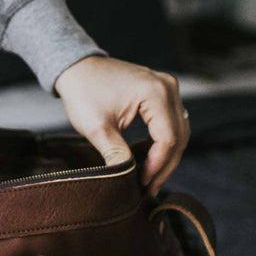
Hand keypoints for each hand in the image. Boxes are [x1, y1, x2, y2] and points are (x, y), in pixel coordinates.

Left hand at [53, 55, 188, 195]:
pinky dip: (161, 142)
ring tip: (148, 177)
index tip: (143, 183)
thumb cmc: (83, 92)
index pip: (168, 139)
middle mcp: (168, 87)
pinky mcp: (161, 91)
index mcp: (156, 93)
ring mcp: (167, 87)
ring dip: (165, 156)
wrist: (76, 67)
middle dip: (164, 166)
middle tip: (148, 188)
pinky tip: (147, 158)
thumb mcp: (97, 127)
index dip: (157, 166)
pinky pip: (170, 122)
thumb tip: (128, 179)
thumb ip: (116, 153)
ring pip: (178, 131)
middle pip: (179, 137)